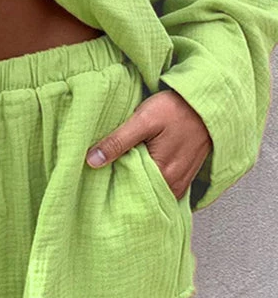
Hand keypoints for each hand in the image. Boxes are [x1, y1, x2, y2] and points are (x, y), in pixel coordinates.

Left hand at [85, 89, 211, 200]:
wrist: (205, 104)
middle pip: (140, 194)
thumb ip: (118, 141)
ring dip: (136, 183)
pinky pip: (162, 187)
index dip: (111, 186)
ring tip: (119, 171)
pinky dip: (149, 181)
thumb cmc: (175, 109)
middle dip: (122, 186)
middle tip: (103, 176)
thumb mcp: (143, 120)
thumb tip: (91, 161)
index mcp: (162, 176)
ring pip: (151, 191)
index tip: (95, 179)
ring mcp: (180, 184)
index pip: (129, 192)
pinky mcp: (184, 178)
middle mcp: (173, 186)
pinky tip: (138, 169)